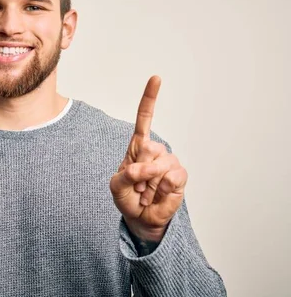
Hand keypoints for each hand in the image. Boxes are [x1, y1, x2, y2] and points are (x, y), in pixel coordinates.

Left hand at [109, 76, 187, 239]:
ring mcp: (170, 163)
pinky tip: (158, 196)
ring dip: (150, 185)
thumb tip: (144, 169)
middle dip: (139, 171)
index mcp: (137, 147)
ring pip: (161, 165)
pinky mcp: (180, 177)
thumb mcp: (117, 187)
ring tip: (146, 193)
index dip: (150, 99)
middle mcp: (156, 151)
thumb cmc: (128, 198)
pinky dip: (162, 191)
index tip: (156, 78)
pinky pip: (173, 178)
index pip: (145, 118)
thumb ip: (126, 176)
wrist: (141, 218)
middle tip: (137, 186)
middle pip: (149, 148)